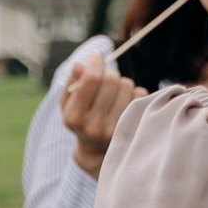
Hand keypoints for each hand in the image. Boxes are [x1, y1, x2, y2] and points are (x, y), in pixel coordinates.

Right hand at [60, 60, 141, 178]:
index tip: (97, 56)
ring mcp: (115, 129)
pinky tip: (123, 102)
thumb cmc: (81, 119)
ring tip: (113, 93)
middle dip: (108, 71)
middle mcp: (94, 126)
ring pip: (127, 84)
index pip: (91, 79)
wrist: (97, 150)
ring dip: (120, 82)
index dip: (96, 62)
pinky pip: (139, 94)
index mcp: (74, 117)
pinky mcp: (132, 127)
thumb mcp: (69, 104)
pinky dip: (132, 92)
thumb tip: (79, 65)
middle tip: (105, 76)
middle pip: (111, 79)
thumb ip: (71, 84)